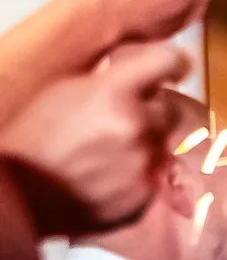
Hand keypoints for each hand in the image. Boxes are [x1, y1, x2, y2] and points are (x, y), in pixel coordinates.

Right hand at [0, 37, 186, 230]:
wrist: (21, 192)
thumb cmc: (34, 138)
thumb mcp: (66, 90)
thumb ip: (110, 82)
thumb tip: (139, 76)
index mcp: (114, 93)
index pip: (168, 62)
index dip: (171, 64)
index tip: (171, 69)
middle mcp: (135, 127)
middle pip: (170, 110)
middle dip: (152, 111)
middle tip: (124, 119)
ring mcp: (143, 165)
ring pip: (160, 146)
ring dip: (143, 145)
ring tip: (106, 152)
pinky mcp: (143, 197)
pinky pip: (152, 177)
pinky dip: (136, 175)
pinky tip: (106, 175)